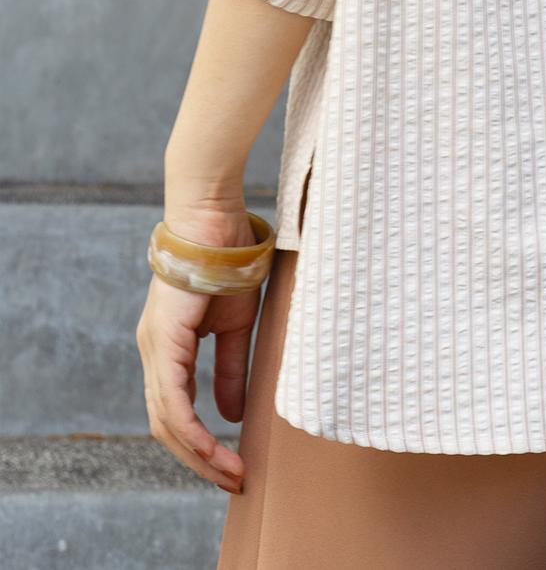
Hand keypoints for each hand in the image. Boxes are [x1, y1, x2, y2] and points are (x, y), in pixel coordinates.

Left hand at [136, 205, 259, 493]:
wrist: (215, 219)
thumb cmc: (228, 261)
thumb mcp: (237, 324)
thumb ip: (231, 368)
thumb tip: (234, 415)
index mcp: (169, 348)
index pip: (176, 411)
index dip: (201, 444)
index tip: (233, 464)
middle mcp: (154, 353)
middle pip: (166, 427)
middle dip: (200, 460)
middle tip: (234, 481)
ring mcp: (155, 348)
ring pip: (166, 421)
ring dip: (198, 454)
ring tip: (232, 472)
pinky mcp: (164, 342)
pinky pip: (173, 400)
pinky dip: (193, 430)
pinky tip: (214, 446)